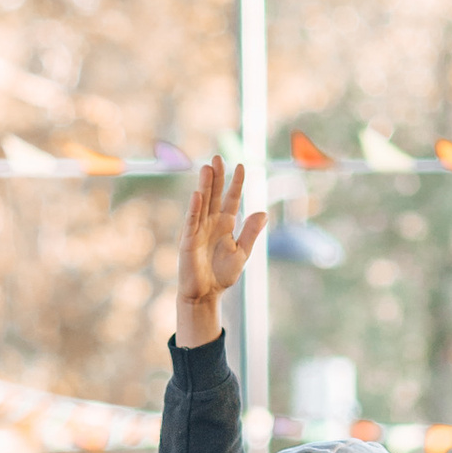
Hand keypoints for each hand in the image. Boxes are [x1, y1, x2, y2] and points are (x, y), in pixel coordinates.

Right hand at [175, 161, 263, 349]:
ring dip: (205, 186)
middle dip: (217, 177)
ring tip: (207, 168)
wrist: (205, 295)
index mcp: (225, 224)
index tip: (241, 166)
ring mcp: (198, 230)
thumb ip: (251, 233)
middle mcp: (211, 223)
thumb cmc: (221, 275)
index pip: (231, 199)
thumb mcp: (242, 253)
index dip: (235, 183)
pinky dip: (194, 208)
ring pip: (202, 203)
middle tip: (218, 157)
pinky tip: (198, 195)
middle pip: (215, 195)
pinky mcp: (188, 241)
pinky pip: (192, 221)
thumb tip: (263, 212)